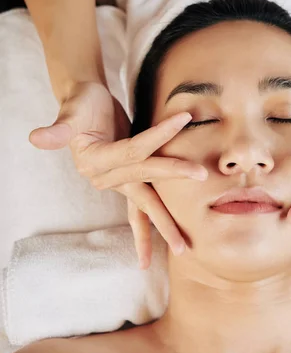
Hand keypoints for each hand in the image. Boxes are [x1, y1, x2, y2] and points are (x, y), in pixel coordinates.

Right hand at [29, 81, 206, 268]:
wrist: (86, 102)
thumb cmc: (82, 103)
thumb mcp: (72, 111)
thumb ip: (60, 127)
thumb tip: (36, 138)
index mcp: (95, 162)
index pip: (135, 150)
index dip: (160, 134)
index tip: (185, 118)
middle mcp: (107, 177)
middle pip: (144, 189)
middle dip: (168, 209)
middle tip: (191, 224)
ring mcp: (119, 180)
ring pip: (144, 206)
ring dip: (164, 226)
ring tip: (183, 250)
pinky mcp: (129, 178)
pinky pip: (143, 204)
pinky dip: (155, 218)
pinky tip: (169, 234)